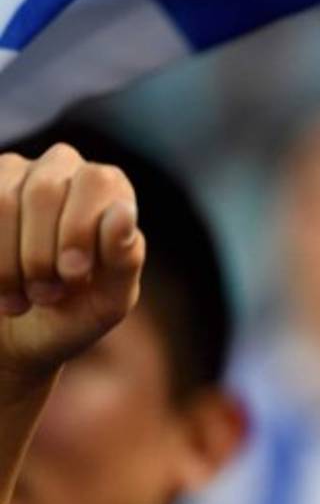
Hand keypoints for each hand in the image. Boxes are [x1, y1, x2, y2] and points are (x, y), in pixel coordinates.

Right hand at [0, 143, 143, 390]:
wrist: (16, 335)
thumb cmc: (73, 313)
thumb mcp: (108, 301)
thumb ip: (124, 259)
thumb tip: (122, 212)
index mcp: (109, 190)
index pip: (98, 181)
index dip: (80, 229)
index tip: (74, 277)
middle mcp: (63, 169)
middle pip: (45, 190)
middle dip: (41, 254)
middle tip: (47, 296)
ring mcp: (14, 172)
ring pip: (3, 201)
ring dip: (9, 263)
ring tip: (21, 300)